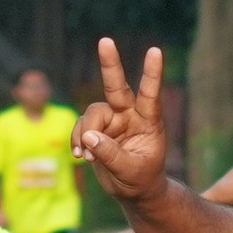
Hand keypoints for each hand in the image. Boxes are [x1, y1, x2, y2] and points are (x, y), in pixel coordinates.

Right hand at [77, 39, 172, 206]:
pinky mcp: (97, 128)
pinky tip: (80, 155)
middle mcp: (130, 114)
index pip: (150, 94)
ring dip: (85, 134)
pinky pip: (81, 127)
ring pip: (91, 115)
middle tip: (106, 41)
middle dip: (110, 64)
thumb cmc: (141, 180)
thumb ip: (111, 154)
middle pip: (116, 86)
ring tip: (86, 156)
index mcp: (149, 121)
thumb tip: (89, 136)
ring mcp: (112, 119)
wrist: (134, 191)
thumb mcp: (131, 171)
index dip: (152, 74)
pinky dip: (77, 140)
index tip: (155, 51)